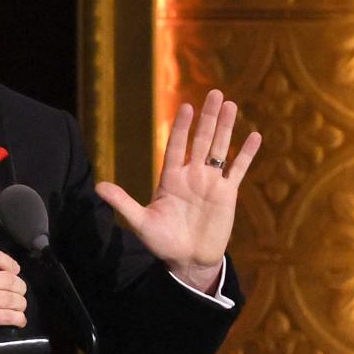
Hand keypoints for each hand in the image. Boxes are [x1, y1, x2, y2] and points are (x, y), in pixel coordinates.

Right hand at [0, 247, 27, 353]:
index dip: (8, 261)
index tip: (15, 270)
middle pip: (7, 278)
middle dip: (19, 287)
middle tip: (21, 293)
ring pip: (10, 298)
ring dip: (20, 304)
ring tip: (21, 307)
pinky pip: (6, 316)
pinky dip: (17, 318)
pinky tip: (20, 321)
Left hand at [95, 89, 261, 293]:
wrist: (187, 260)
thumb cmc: (162, 242)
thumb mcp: (141, 222)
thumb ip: (123, 203)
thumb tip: (98, 188)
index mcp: (171, 178)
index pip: (176, 146)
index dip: (182, 127)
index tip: (187, 107)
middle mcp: (192, 175)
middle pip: (201, 140)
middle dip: (208, 118)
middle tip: (215, 93)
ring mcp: (211, 183)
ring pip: (220, 149)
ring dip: (226, 128)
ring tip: (231, 105)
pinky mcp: (227, 195)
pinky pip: (238, 170)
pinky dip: (247, 154)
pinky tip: (255, 136)